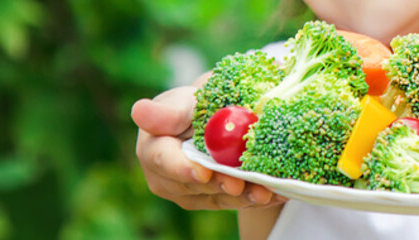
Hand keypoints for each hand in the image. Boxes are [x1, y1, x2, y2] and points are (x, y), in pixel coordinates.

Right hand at [132, 73, 285, 209]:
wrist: (221, 116)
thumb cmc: (199, 102)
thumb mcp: (187, 99)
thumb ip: (169, 110)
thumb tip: (139, 111)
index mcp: (153, 147)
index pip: (163, 161)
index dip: (183, 169)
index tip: (202, 172)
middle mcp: (167, 177)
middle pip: (194, 186)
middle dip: (220, 185)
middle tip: (240, 183)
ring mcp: (193, 192)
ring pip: (220, 198)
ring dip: (245, 195)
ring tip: (266, 190)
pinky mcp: (217, 200)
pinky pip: (240, 201)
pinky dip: (260, 196)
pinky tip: (279, 191)